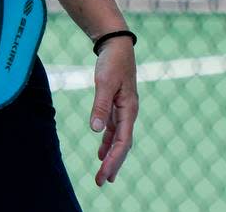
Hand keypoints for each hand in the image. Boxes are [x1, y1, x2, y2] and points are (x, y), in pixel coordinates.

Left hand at [90, 38, 138, 185]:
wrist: (116, 44)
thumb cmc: (111, 62)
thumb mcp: (104, 82)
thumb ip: (100, 106)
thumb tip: (95, 130)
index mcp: (129, 109)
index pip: (122, 141)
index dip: (114, 159)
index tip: (104, 173)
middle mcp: (128, 112)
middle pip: (122, 144)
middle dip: (113, 164)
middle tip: (102, 182)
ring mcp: (123, 109)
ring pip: (118, 139)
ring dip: (111, 156)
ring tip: (104, 174)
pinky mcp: (116, 104)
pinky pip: (113, 129)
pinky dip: (107, 141)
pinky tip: (101, 151)